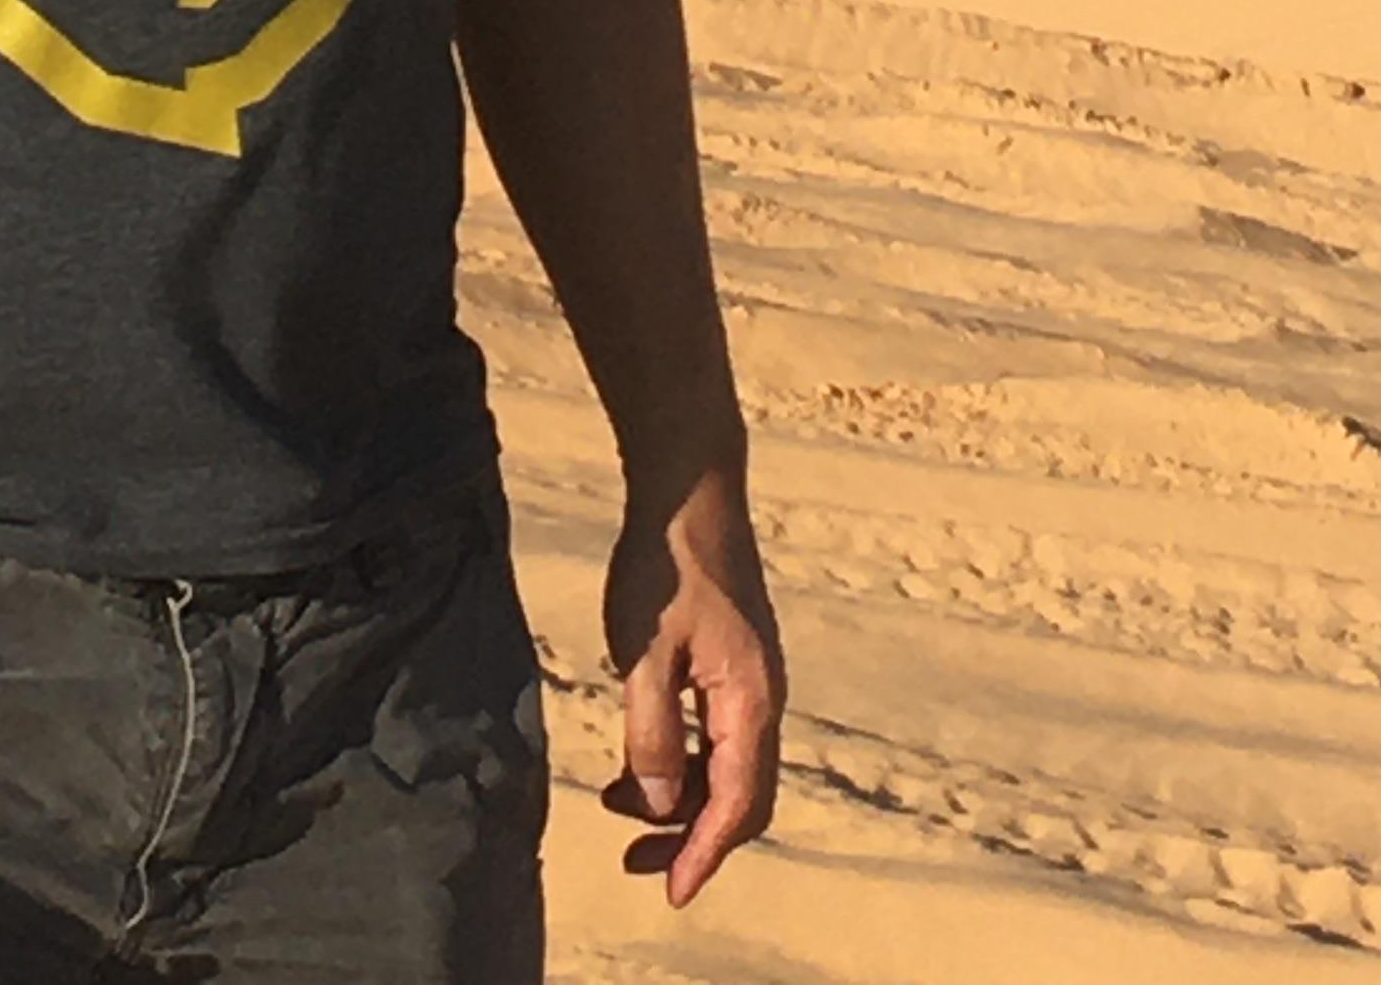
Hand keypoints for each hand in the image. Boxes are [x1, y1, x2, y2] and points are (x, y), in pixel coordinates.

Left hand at [602, 459, 783, 909]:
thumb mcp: (644, 651)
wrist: (689, 489)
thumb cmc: (663, 564)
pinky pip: (719, 734)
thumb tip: (661, 800)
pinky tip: (641, 755)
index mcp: (751, 701)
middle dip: (691, 837)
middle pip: (740, 797)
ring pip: (728, 767)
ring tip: (617, 805)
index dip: (703, 853)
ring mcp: (753, 679)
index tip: (671, 892)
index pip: (737, 804)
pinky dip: (684, 759)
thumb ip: (652, 730)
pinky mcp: (735, 661)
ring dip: (681, 797)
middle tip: (634, 860)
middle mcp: (764, 699)